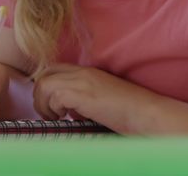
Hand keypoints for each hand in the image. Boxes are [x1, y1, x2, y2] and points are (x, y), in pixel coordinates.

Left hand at [33, 63, 155, 131]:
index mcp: (88, 72)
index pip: (54, 69)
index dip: (46, 86)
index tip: (52, 105)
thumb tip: (70, 110)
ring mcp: (82, 81)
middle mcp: (83, 72)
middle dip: (40, 95)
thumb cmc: (130, 112)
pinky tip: (67, 118)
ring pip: (44, 84)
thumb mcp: (102, 100)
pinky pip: (55, 96)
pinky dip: (55, 110)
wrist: (147, 113)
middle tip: (50, 114)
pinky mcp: (83, 93)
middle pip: (44, 74)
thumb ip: (84, 99)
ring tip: (56, 117)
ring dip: (44, 104)